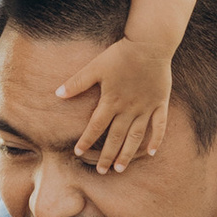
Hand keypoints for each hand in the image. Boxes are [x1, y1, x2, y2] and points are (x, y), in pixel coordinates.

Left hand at [54, 33, 174, 169]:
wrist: (149, 45)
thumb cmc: (120, 54)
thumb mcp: (95, 67)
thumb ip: (77, 83)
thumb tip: (57, 93)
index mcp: (111, 101)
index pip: (95, 126)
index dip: (86, 140)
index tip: (78, 152)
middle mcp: (128, 109)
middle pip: (116, 137)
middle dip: (107, 156)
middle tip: (101, 171)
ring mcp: (145, 108)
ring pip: (135, 137)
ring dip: (128, 154)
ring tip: (121, 168)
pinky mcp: (159, 103)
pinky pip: (159, 126)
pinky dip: (156, 140)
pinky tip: (151, 152)